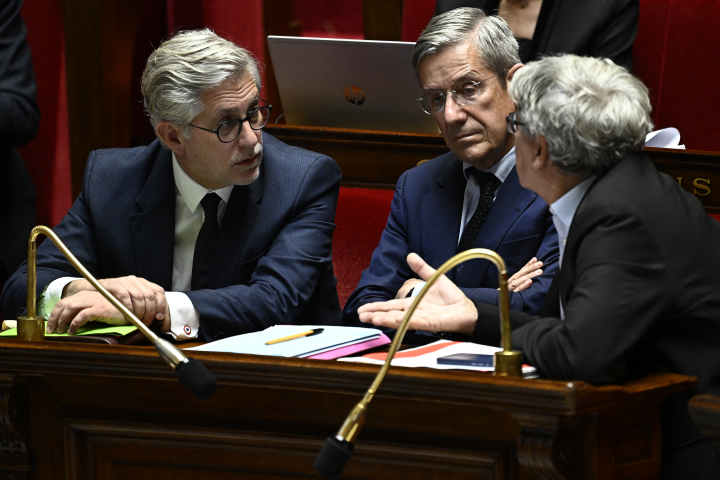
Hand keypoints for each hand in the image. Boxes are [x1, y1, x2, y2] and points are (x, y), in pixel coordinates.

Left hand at [47, 290, 130, 333]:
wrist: (131, 307)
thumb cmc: (115, 309)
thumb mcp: (98, 307)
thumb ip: (87, 309)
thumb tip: (72, 320)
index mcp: (85, 295)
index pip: (64, 302)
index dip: (55, 313)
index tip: (52, 325)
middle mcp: (87, 296)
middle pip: (63, 304)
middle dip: (54, 318)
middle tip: (51, 330)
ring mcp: (93, 301)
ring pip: (69, 309)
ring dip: (62, 321)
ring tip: (60, 332)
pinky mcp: (99, 309)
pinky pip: (81, 316)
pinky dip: (74, 324)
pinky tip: (72, 332)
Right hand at [64, 275, 166, 324]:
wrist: (93, 290)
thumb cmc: (114, 299)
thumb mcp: (131, 301)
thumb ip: (144, 306)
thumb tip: (159, 319)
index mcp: (143, 283)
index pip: (158, 291)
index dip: (161, 305)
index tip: (159, 317)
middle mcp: (135, 280)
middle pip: (149, 295)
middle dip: (150, 311)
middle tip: (146, 322)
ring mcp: (124, 281)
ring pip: (139, 296)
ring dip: (140, 311)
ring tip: (137, 321)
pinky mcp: (113, 283)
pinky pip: (125, 296)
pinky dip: (128, 307)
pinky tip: (127, 314)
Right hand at [358, 253, 477, 335]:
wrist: (468, 309)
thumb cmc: (452, 298)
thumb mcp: (433, 278)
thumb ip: (421, 268)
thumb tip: (410, 255)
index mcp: (412, 303)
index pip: (391, 305)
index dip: (377, 306)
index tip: (363, 308)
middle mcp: (413, 312)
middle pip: (390, 313)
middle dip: (375, 314)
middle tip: (360, 315)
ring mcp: (419, 319)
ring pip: (398, 319)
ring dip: (383, 319)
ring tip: (369, 319)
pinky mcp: (428, 323)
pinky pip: (412, 322)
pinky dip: (401, 322)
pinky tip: (390, 321)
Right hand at [503, 257, 542, 292]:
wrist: (498, 301)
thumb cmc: (511, 293)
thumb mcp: (518, 286)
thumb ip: (525, 279)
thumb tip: (533, 273)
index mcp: (514, 278)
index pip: (522, 270)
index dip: (528, 264)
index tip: (535, 259)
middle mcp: (512, 281)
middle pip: (521, 273)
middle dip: (531, 268)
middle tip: (540, 263)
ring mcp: (511, 287)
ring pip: (520, 280)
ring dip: (530, 275)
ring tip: (539, 271)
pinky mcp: (512, 294)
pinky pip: (518, 289)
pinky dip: (524, 285)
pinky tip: (530, 281)